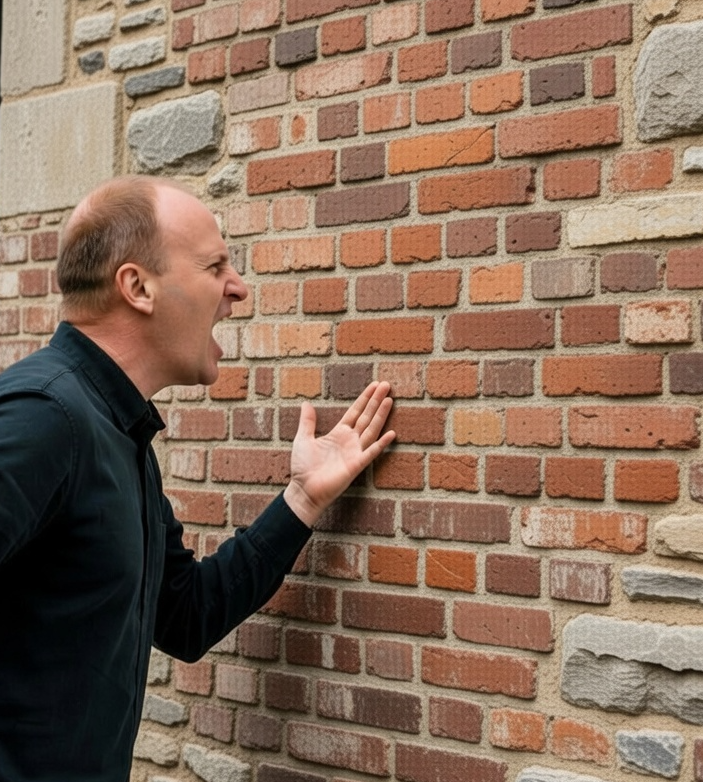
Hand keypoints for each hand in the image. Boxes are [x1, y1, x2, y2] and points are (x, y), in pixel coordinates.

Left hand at [283, 381, 395, 526]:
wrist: (303, 489)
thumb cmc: (303, 467)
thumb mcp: (303, 439)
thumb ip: (307, 422)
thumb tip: (306, 403)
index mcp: (338, 433)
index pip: (355, 412)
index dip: (365, 398)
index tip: (374, 386)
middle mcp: (349, 441)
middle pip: (366, 417)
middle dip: (375, 401)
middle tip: (386, 385)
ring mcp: (355, 452)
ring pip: (371, 429)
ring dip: (380, 415)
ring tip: (389, 401)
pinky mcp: (356, 465)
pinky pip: (371, 452)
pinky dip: (381, 444)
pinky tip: (391, 434)